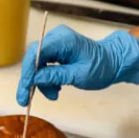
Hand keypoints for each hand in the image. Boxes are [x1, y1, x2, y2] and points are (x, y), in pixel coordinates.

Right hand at [17, 27, 138, 104]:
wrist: (114, 62)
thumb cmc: (101, 67)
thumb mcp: (79, 75)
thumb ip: (55, 76)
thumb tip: (35, 79)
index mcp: (63, 40)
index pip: (36, 53)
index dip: (28, 72)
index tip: (25, 90)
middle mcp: (56, 38)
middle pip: (34, 58)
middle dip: (31, 80)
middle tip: (26, 99)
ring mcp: (56, 43)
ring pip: (38, 63)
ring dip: (41, 81)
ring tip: (53, 95)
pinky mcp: (57, 51)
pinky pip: (45, 64)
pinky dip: (47, 78)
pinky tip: (55, 88)